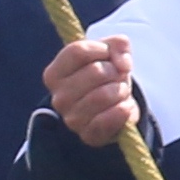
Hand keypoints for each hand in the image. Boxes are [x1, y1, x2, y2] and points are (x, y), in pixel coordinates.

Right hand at [43, 31, 140, 149]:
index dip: (101, 49)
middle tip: (116, 77)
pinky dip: (124, 109)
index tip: (108, 54)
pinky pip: (110, 118)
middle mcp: (58, 98)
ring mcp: (71, 119)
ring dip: (121, 90)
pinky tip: (125, 106)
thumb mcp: (111, 51)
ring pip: (104, 95)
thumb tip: (123, 64)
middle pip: (95, 71)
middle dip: (115, 71)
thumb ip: (119, 44)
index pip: (77, 51)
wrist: (114, 108)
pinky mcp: (88, 135)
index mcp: (54, 74)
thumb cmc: (107, 74)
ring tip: (120, 92)